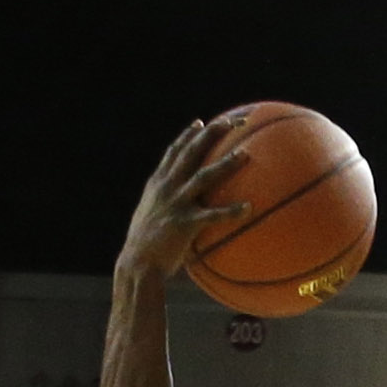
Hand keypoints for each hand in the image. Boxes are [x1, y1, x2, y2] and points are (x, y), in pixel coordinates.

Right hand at [116, 114, 248, 288]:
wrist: (137, 264)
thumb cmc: (146, 246)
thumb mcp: (151, 216)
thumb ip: (164, 204)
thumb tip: (179, 204)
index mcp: (158, 184)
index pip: (174, 152)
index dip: (188, 135)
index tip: (201, 122)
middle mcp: (166, 188)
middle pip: (191, 153)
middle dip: (211, 134)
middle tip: (231, 122)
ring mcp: (175, 204)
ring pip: (204, 177)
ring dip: (225, 164)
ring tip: (246, 154)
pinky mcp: (185, 223)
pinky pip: (213, 215)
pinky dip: (231, 211)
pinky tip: (249, 207)